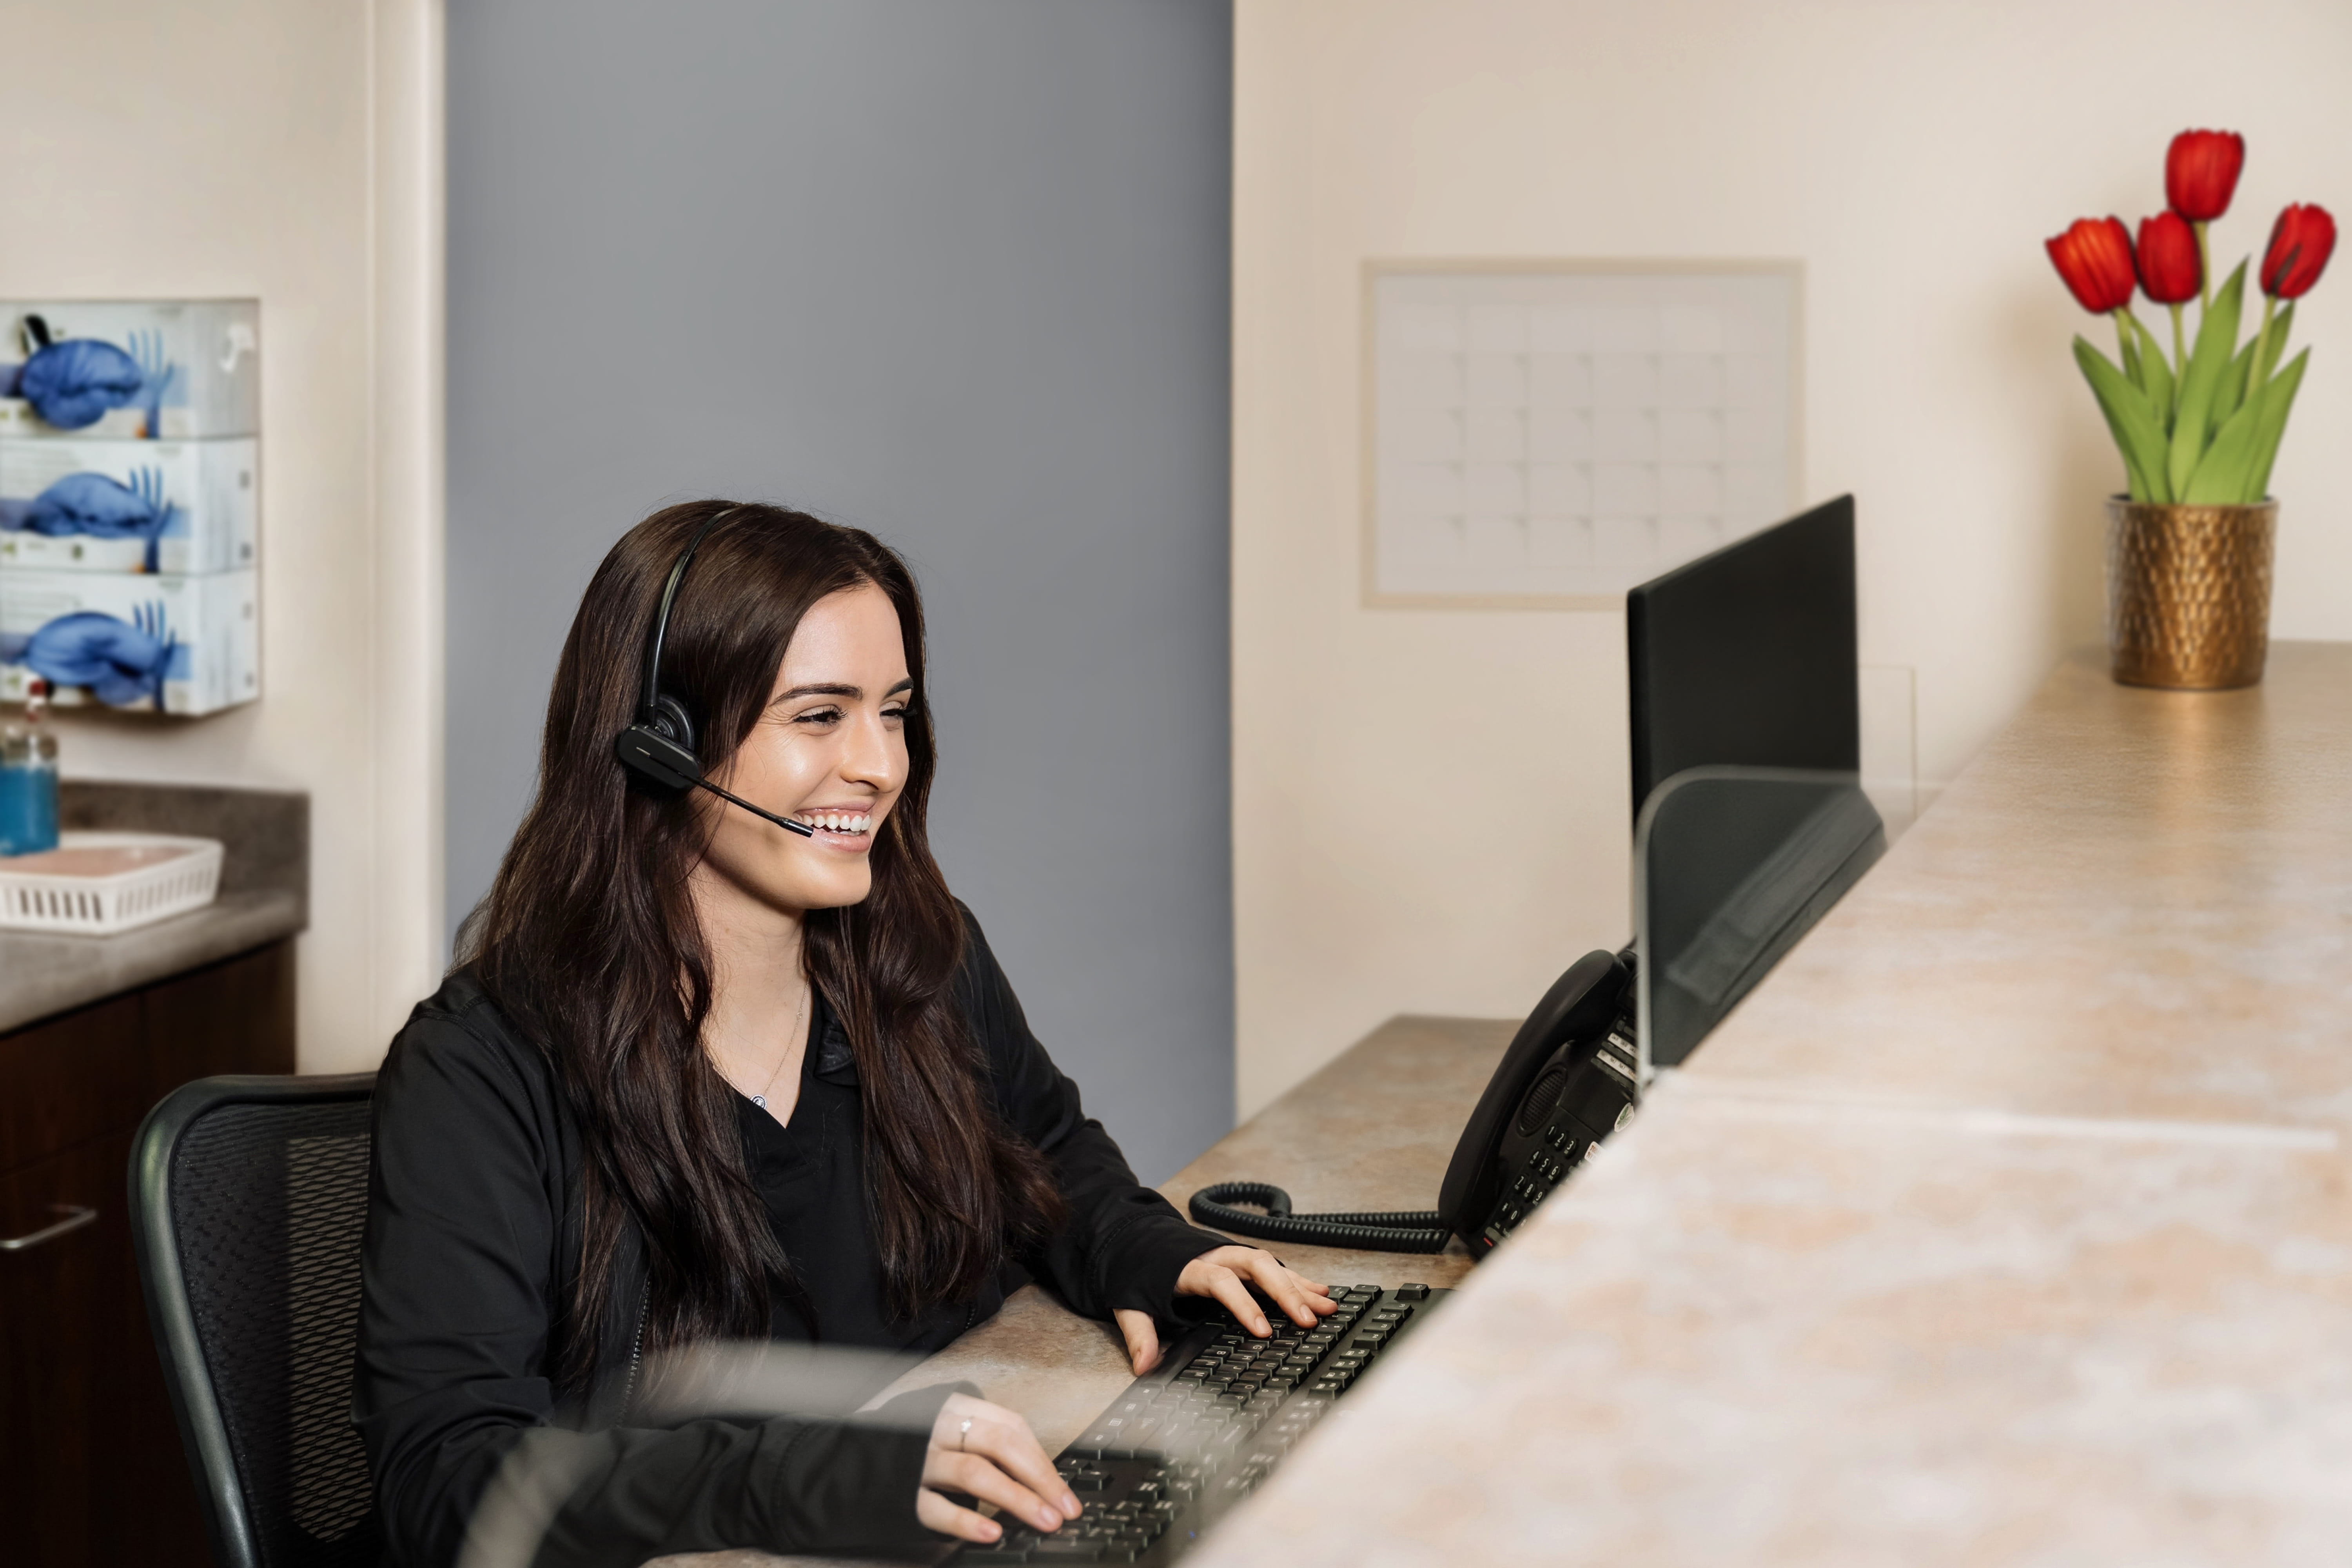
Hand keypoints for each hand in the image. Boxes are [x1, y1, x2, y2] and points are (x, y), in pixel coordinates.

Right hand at [916, 1393, 1081, 1543]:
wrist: (853, 1460)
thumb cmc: (916, 1449)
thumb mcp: (952, 1435)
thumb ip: (986, 1448)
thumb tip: (1040, 1483)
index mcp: (957, 1409)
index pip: (1011, 1428)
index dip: (1043, 1461)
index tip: (1066, 1494)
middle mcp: (939, 1429)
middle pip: (998, 1444)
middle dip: (1038, 1479)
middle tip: (1064, 1510)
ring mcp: (920, 1459)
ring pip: (973, 1472)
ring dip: (1015, 1498)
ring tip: (1042, 1520)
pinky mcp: (902, 1492)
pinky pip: (937, 1507)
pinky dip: (967, 1521)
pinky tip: (992, 1533)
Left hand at [1113, 1246, 1336, 1374]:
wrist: (1141, 1242)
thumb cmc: (1142, 1276)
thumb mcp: (1132, 1302)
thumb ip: (1139, 1333)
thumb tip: (1143, 1365)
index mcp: (1191, 1268)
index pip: (1221, 1282)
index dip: (1243, 1304)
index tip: (1262, 1330)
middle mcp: (1217, 1257)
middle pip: (1257, 1266)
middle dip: (1284, 1292)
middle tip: (1306, 1319)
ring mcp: (1233, 1257)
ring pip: (1272, 1265)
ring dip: (1300, 1286)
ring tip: (1326, 1307)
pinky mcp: (1243, 1262)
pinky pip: (1276, 1267)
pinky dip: (1300, 1280)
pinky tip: (1320, 1293)